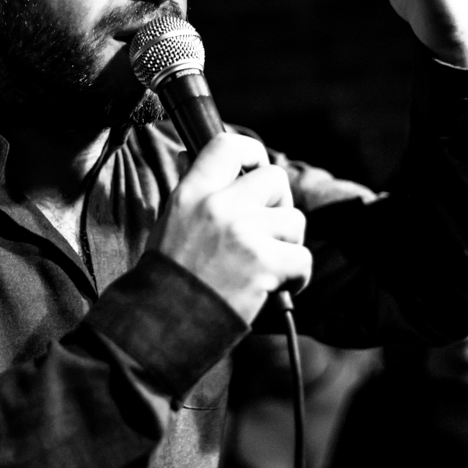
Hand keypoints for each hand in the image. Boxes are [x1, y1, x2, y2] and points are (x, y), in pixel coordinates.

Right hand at [153, 133, 310, 322]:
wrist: (164, 323)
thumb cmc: (171, 275)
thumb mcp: (173, 219)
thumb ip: (197, 190)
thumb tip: (206, 158)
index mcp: (192, 192)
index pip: (229, 144)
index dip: (252, 152)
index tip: (257, 169)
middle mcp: (218, 205)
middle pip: (275, 178)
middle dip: (278, 204)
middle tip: (266, 230)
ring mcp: (242, 233)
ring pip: (295, 220)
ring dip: (287, 244)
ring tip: (264, 265)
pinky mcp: (263, 263)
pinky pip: (302, 258)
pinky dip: (296, 276)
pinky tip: (276, 287)